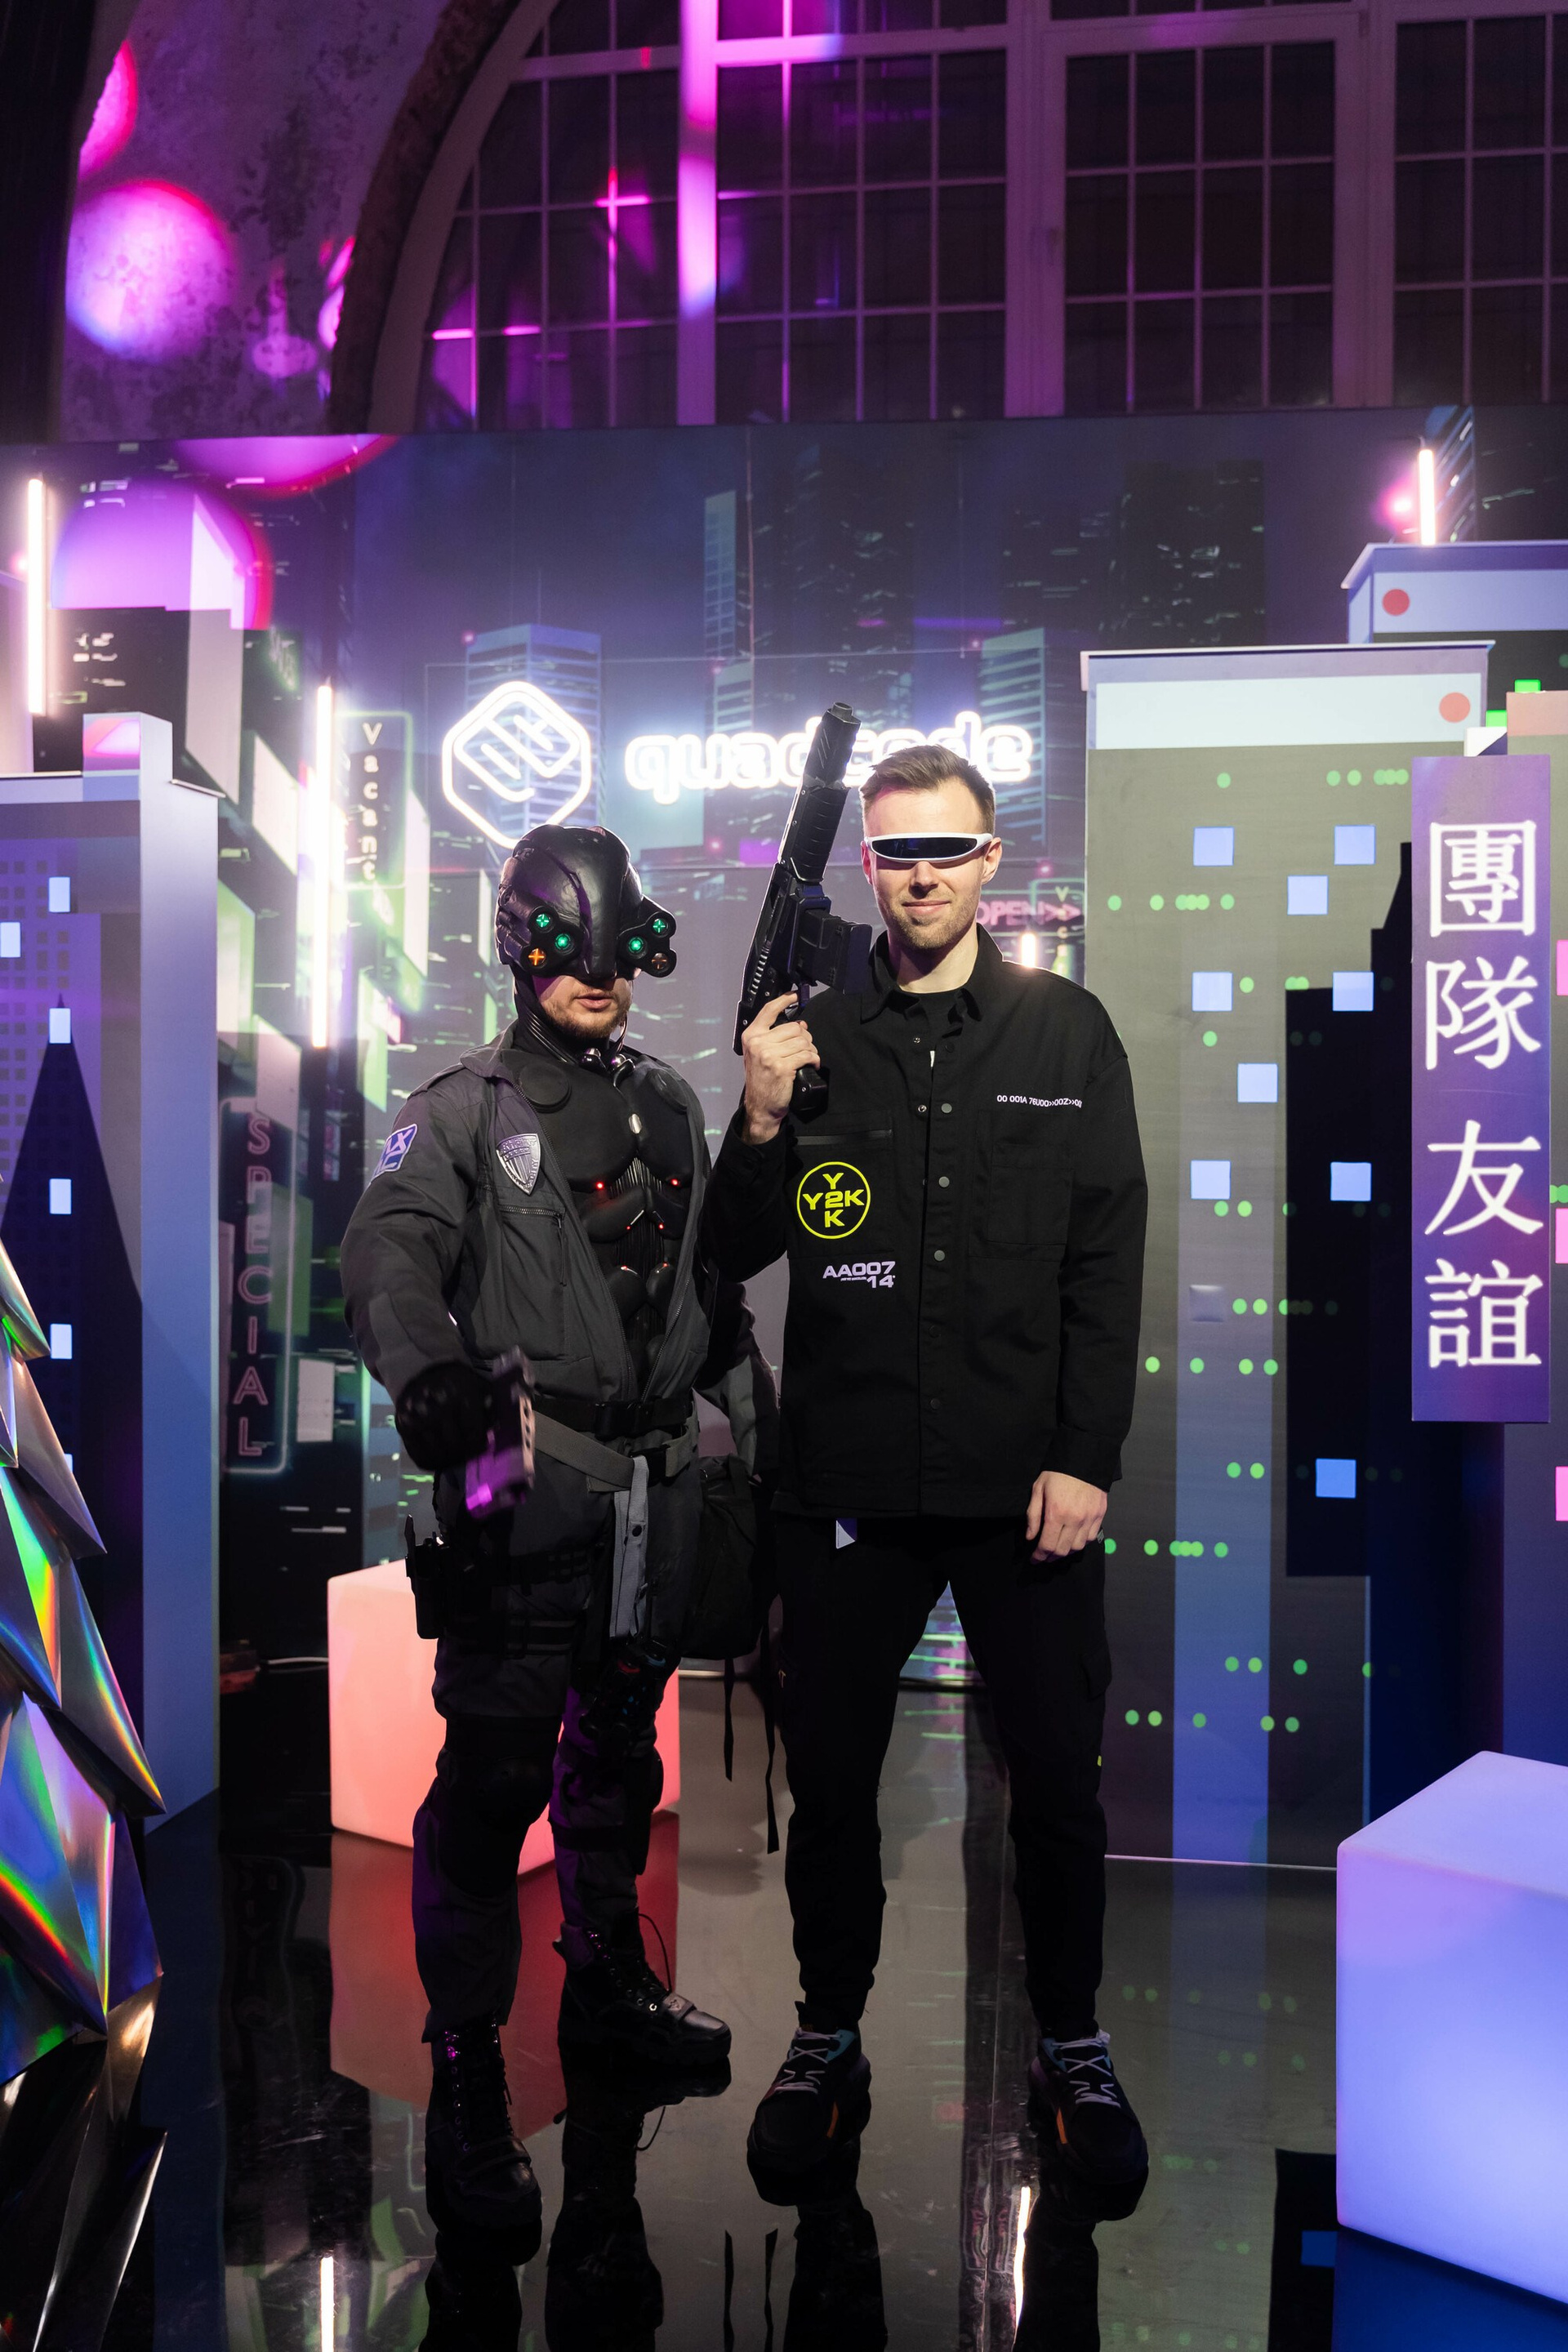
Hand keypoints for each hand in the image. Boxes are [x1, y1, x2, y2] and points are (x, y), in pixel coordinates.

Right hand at [395, 1361, 493, 1472]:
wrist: (423, 1373)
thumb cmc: (458, 1385)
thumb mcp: (479, 1389)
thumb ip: (491, 1410)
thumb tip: (498, 1435)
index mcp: (461, 1395)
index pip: (472, 1433)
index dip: (478, 1446)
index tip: (480, 1448)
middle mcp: (437, 1407)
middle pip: (454, 1446)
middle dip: (464, 1455)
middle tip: (467, 1455)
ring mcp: (418, 1418)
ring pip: (437, 1455)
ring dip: (448, 1461)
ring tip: (455, 1457)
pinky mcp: (403, 1427)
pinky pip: (419, 1457)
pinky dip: (432, 1462)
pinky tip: (440, 1458)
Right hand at [740, 989, 820, 1143]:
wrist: (760, 1106)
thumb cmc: (762, 1080)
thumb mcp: (759, 1054)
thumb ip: (774, 1037)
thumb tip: (800, 1024)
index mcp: (751, 1037)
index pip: (768, 1011)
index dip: (784, 1000)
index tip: (795, 994)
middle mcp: (758, 1043)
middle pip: (794, 1027)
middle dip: (805, 1037)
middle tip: (805, 1047)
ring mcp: (769, 1055)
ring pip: (803, 1041)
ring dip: (811, 1049)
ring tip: (808, 1058)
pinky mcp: (782, 1067)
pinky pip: (807, 1055)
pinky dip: (814, 1059)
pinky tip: (812, 1064)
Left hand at [1025, 1470, 1106, 1561]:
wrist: (1084, 1458)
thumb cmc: (1058, 1472)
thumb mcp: (1038, 1489)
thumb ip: (1033, 1515)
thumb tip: (1030, 1536)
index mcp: (1056, 1512)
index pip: (1047, 1545)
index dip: (1039, 1556)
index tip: (1034, 1559)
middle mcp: (1074, 1519)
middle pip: (1062, 1550)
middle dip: (1050, 1557)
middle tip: (1044, 1557)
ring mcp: (1089, 1518)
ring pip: (1078, 1547)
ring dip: (1066, 1552)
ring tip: (1058, 1549)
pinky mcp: (1099, 1515)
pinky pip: (1091, 1538)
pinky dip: (1081, 1543)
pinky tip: (1073, 1540)